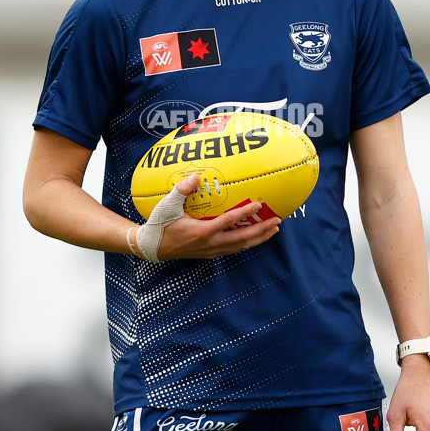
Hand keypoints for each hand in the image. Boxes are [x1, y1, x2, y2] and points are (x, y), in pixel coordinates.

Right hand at [154, 174, 280, 260]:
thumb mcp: (168, 206)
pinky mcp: (211, 254)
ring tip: (273, 230)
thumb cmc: (160, 224)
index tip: (259, 205)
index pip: (229, 221)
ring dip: (258, 238)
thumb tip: (197, 176)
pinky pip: (234, 249)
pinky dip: (247, 243)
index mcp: (202, 231)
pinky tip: (255, 237)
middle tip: (277, 221)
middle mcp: (210, 243)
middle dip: (261, 230)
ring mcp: (211, 251)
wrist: (152, 247)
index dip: (245, 212)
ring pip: (241, 246)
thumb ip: (182, 190)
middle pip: (242, 238)